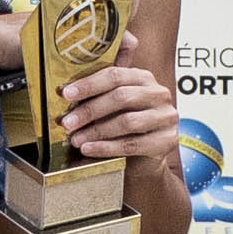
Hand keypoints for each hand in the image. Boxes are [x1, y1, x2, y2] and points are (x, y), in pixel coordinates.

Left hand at [59, 57, 179, 163]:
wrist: (144, 158)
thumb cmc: (123, 124)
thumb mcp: (113, 103)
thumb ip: (100, 85)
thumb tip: (73, 76)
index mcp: (143, 77)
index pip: (115, 75)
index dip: (89, 84)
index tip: (66, 94)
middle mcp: (159, 94)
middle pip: (121, 97)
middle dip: (90, 110)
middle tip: (67, 122)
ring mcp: (166, 117)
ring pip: (127, 122)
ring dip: (97, 131)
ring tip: (76, 139)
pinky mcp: (167, 140)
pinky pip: (133, 144)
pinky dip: (107, 148)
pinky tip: (89, 149)